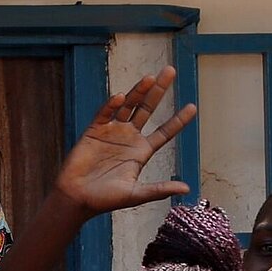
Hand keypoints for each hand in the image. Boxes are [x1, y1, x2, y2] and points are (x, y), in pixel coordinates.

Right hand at [55, 66, 196, 215]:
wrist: (78, 198)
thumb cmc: (107, 200)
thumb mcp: (137, 194)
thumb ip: (160, 189)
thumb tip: (186, 189)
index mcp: (142, 152)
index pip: (165, 132)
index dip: (178, 120)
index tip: (193, 107)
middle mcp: (129, 138)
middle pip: (147, 109)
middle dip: (159, 91)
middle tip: (171, 70)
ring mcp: (112, 131)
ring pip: (128, 105)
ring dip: (138, 91)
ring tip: (150, 77)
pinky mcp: (94, 130)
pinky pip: (105, 113)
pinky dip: (112, 105)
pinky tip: (120, 97)